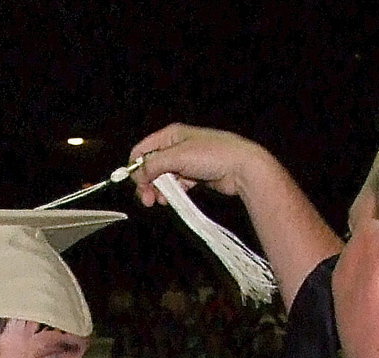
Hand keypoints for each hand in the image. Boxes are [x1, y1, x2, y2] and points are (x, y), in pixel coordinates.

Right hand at [127, 124, 268, 208]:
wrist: (242, 167)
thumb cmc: (214, 155)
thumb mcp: (178, 157)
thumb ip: (154, 165)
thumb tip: (136, 175)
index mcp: (171, 135)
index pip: (143, 150)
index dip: (136, 168)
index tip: (137, 185)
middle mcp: (176, 146)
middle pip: (151, 166)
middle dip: (147, 183)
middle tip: (148, 201)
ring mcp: (186, 162)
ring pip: (164, 178)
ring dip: (160, 190)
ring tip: (162, 201)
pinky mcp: (195, 176)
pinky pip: (177, 185)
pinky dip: (173, 192)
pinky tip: (173, 199)